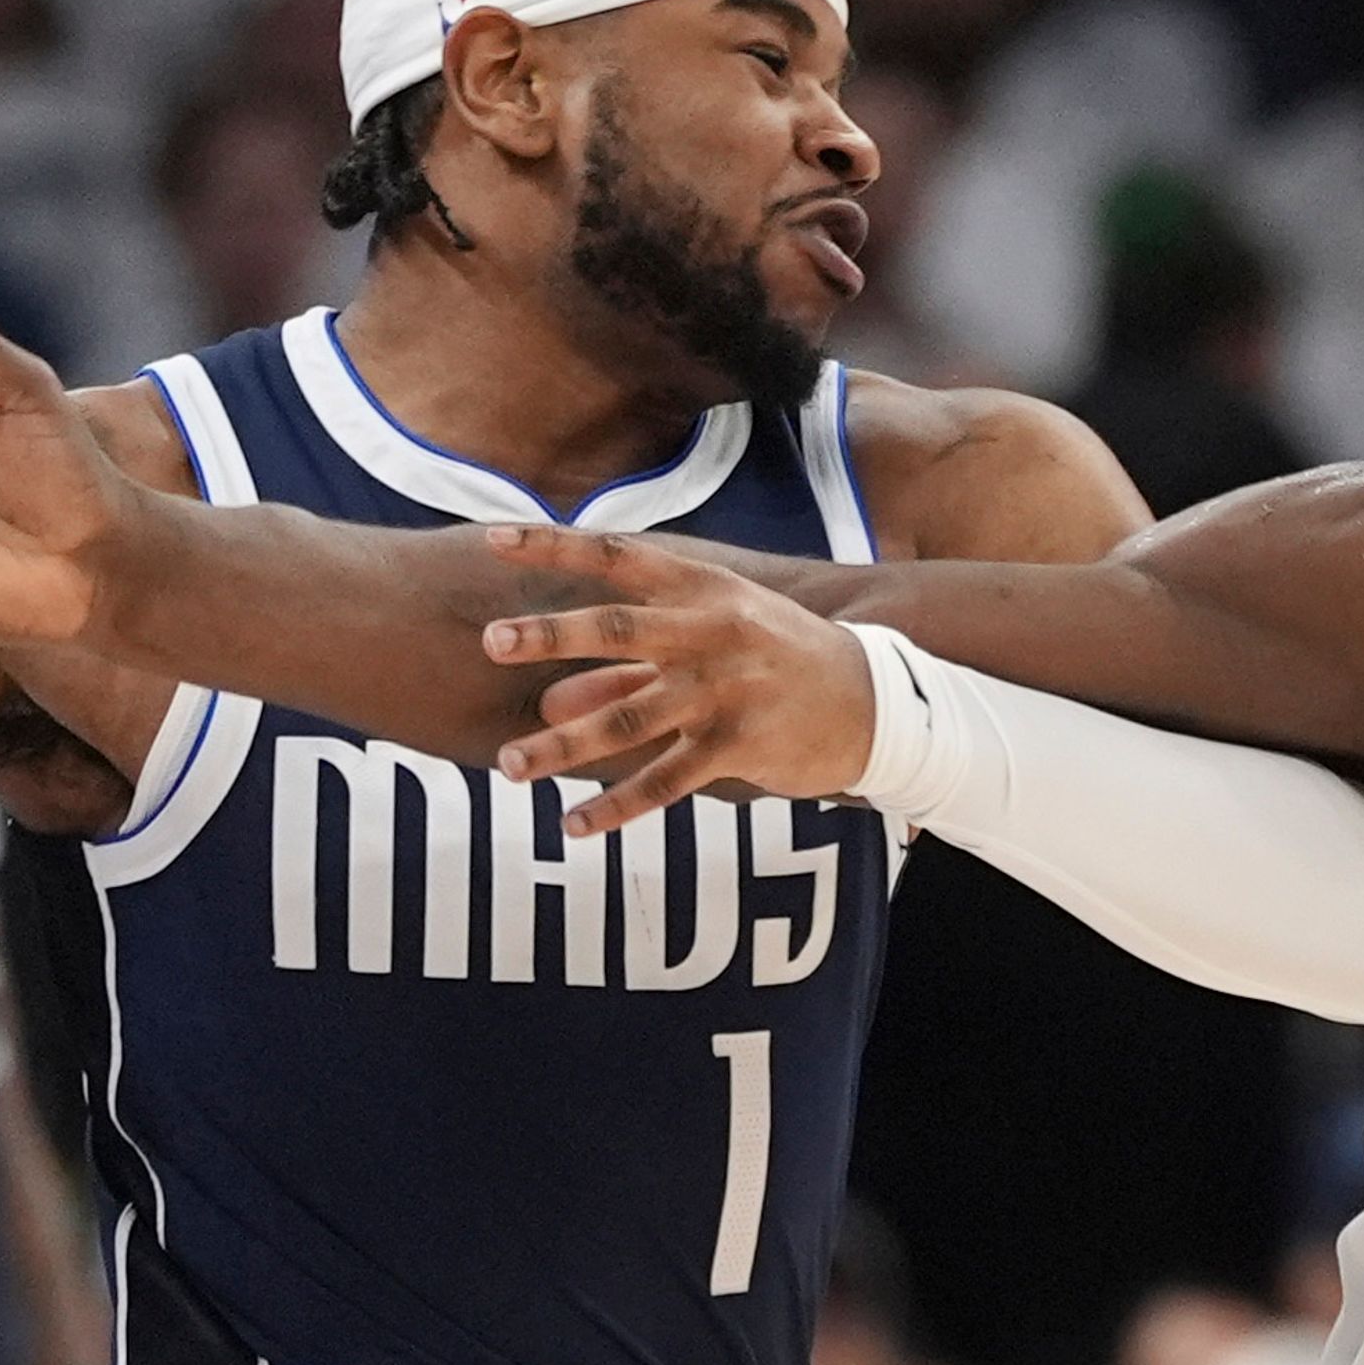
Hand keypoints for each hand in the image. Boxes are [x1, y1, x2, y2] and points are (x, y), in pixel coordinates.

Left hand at [477, 524, 876, 834]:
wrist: (873, 703)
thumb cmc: (777, 662)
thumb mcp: (708, 646)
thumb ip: (627, 672)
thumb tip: (550, 701)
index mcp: (704, 589)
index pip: (619, 557)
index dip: (554, 546)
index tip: (494, 539)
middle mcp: (713, 632)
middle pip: (618, 629)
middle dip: (550, 635)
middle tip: (490, 641)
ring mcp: (728, 691)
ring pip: (630, 720)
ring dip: (563, 744)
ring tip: (509, 765)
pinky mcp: (741, 747)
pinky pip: (665, 781)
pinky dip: (616, 807)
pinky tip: (574, 825)